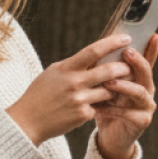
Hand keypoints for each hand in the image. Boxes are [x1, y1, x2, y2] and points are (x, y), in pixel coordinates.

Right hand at [7, 36, 135, 146]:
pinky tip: (96, 105)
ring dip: (115, 88)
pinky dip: (100, 105)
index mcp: (66, 68)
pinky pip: (100, 106)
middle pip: (108, 71)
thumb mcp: (53, 73)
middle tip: (129, 66)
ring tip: (114, 87)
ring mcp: (79, 99)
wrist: (27, 120)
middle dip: (123, 67)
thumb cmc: (40, 94)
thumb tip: (93, 56)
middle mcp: (74, 82)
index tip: (126, 38)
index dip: (112, 43)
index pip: (94, 50)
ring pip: (109, 90)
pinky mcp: (83, 115)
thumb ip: (73, 66)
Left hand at [92, 35, 157, 158]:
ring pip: (139, 92)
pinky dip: (115, 110)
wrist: (109, 135)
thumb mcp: (104, 85)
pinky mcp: (142, 121)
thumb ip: (105, 71)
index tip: (153, 34)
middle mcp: (147, 89)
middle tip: (127, 53)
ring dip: (124, 86)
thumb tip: (97, 48)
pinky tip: (101, 108)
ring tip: (109, 83)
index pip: (147, 60)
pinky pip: (130, 113)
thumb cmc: (105, 106)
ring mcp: (147, 106)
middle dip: (137, 62)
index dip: (152, 48)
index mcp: (138, 78)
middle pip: (146, 72)